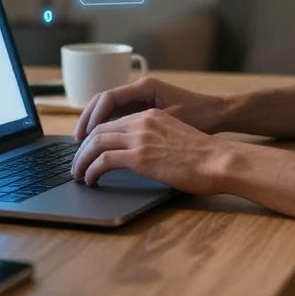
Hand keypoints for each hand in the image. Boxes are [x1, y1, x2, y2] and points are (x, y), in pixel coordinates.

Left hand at [70, 107, 229, 192]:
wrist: (218, 160)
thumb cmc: (204, 156)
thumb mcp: (174, 137)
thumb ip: (154, 139)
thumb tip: (141, 156)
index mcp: (151, 115)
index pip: (112, 121)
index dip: (95, 136)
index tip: (87, 150)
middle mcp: (142, 121)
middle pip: (99, 130)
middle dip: (83, 148)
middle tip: (76, 164)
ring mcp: (140, 138)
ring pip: (95, 143)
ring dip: (82, 160)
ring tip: (78, 174)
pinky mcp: (139, 156)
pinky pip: (103, 160)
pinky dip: (91, 170)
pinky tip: (91, 180)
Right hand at [72, 76, 226, 140]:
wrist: (220, 113)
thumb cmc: (200, 115)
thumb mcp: (171, 120)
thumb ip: (143, 125)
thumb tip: (113, 134)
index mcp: (145, 88)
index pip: (108, 98)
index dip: (93, 117)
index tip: (84, 134)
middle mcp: (140, 90)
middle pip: (104, 102)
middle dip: (88, 120)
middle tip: (77, 140)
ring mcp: (142, 99)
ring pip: (109, 110)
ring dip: (96, 125)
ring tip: (84, 144)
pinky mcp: (145, 109)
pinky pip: (120, 117)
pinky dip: (108, 128)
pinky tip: (102, 143)